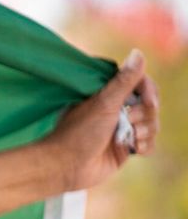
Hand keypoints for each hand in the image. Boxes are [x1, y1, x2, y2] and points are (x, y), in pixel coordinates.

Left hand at [40, 49, 159, 191]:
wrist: (68, 166)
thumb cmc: (79, 132)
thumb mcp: (103, 103)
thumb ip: (124, 81)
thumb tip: (138, 53)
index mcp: (106, 95)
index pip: (139, 84)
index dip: (148, 90)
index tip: (147, 100)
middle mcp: (115, 109)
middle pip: (149, 104)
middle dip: (146, 114)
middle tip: (130, 121)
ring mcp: (121, 128)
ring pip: (151, 124)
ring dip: (146, 130)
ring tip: (132, 137)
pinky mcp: (124, 147)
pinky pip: (148, 143)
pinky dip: (146, 145)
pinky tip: (136, 149)